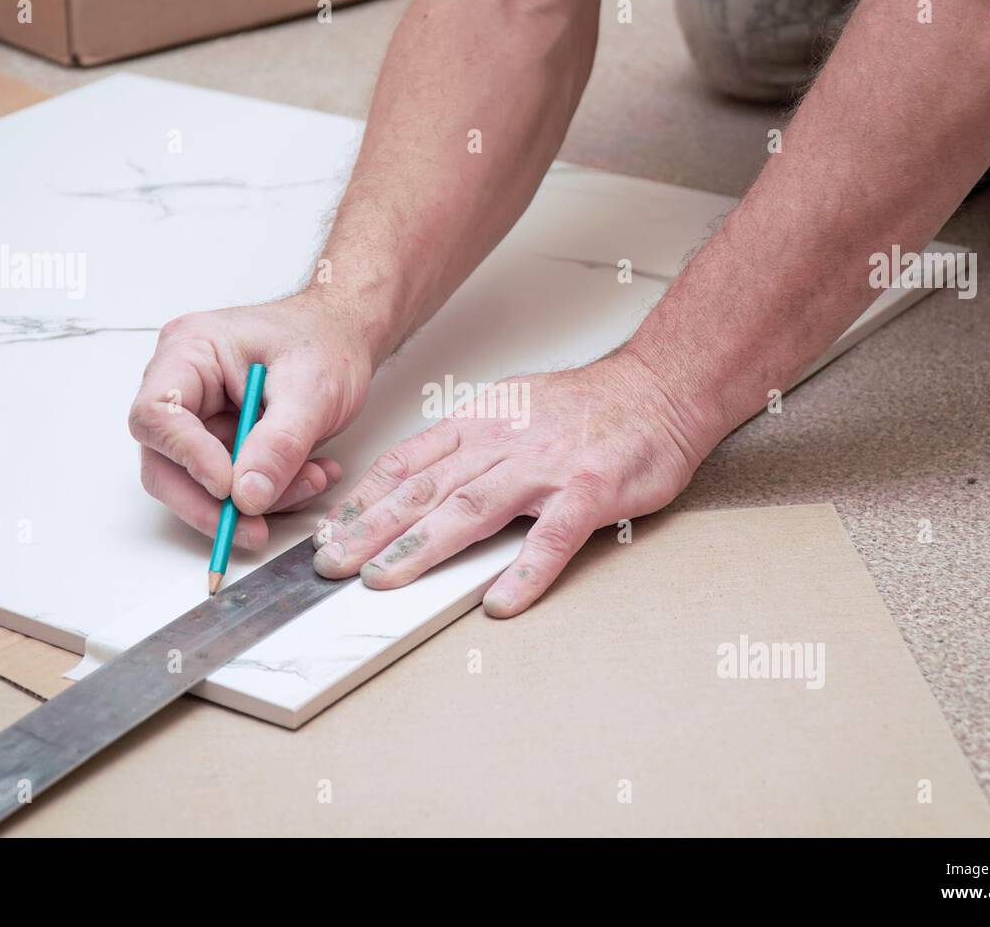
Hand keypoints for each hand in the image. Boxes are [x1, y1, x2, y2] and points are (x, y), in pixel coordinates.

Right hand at [128, 294, 374, 549]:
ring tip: (311, 481)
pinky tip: (309, 475)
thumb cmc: (325, 341)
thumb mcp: (312, 389)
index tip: (228, 486)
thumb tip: (247, 496)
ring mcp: (200, 417)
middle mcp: (183, 385)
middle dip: (211, 503)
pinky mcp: (222, 442)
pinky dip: (270, 492)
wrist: (346, 338)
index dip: (186, 457)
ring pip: (199, 484)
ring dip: (254, 500)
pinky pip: (232, 485)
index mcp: (190, 351)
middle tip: (252, 530)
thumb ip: (280, 443)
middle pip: (165, 461)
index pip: (157, 414)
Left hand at [311, 350, 713, 616]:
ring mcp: (546, 468)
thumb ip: (468, 446)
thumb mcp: (511, 409)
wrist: (659, 388)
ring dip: (422, 547)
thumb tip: (419, 481)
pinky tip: (499, 601)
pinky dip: (525, 572)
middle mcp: (503, 443)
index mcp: (480, 424)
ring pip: (471, 509)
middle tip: (332, 564)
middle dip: (371, 529)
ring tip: (385, 581)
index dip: (363, 499)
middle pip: (424, 489)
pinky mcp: (590, 491)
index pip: (407, 463)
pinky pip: (552, 538)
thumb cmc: (588, 408)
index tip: (329, 532)